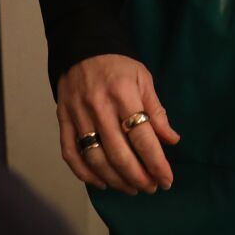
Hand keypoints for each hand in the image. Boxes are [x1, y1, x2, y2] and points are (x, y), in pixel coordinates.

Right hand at [56, 54, 180, 194]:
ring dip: (115, 180)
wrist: (82, 46)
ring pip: (95, 159)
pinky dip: (85, 174)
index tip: (167, 180)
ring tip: (132, 188)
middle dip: (138, 176)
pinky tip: (102, 183)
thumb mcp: (143, 79)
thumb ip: (156, 111)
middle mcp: (98, 107)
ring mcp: (78, 115)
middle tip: (151, 187)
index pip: (142, 137)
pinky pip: (71, 154)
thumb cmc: (117, 64)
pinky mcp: (63, 120)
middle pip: (118, 153)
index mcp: (123, 94)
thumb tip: (171, 140)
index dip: (156, 162)